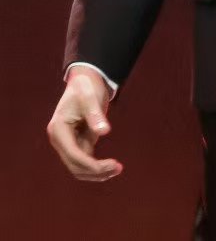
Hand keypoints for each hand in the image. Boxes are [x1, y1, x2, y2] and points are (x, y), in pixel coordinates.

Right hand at [46, 66, 122, 181]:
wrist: (84, 80)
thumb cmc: (86, 86)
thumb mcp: (91, 97)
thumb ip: (95, 114)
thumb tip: (104, 131)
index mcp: (58, 129)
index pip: (74, 155)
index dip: (91, 165)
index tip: (110, 165)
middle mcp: (59, 140)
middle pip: (75, 166)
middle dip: (95, 171)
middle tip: (118, 168)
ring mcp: (67, 143)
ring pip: (79, 167)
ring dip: (96, 172)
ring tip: (117, 169)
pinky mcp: (76, 143)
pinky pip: (85, 160)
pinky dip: (96, 166)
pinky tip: (111, 166)